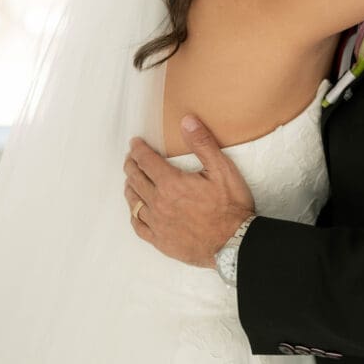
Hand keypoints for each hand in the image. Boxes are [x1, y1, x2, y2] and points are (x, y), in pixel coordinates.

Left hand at [123, 116, 255, 267]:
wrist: (234, 242)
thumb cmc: (230, 206)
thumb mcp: (222, 169)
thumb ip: (202, 144)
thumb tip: (186, 121)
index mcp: (172, 183)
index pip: (147, 161)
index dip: (139, 150)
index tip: (135, 143)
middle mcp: (159, 202)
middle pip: (136, 179)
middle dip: (131, 165)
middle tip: (130, 159)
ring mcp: (158, 223)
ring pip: (134, 201)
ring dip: (130, 187)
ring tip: (130, 180)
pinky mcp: (160, 240)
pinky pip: (138, 225)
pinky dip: (134, 214)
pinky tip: (136, 210)